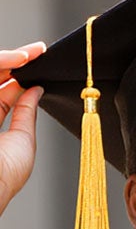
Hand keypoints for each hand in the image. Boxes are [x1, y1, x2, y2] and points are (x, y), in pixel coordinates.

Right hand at [0, 44, 45, 217]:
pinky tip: (15, 61)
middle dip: (13, 61)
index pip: (1, 92)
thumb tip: (36, 90)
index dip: (18, 75)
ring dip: (6, 60)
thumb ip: (26, 113)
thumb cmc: (4, 176)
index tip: (38, 61)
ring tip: (28, 55)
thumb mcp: (22, 141)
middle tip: (37, 51)